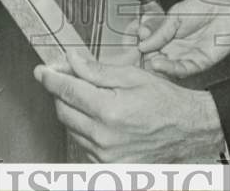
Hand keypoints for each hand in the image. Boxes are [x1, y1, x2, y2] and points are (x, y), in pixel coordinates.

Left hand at [34, 50, 224, 162]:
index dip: (51, 78)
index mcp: (109, 111)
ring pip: (72, 130)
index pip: (67, 91)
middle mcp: (104, 138)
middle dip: (60, 93)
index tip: (41, 71)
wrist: (187, 130)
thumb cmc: (165, 101)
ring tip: (90, 99)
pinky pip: (85, 146)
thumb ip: (97, 71)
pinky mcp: (109, 169)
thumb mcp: (132, 75)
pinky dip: (85, 131)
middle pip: (63, 112)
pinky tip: (99, 120)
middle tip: (65, 79)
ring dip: (73, 112)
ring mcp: (106, 157)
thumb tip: (72, 61)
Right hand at [138, 0, 229, 78]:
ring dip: (157, 67)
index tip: (130, 45)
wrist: (229, 5)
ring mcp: (188, 56)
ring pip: (169, 67)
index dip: (140, 47)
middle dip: (145, 61)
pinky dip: (170, 69)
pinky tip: (159, 64)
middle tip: (134, 59)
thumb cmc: (205, 5)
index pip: (150, 46)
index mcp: (169, 35)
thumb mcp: (177, 15)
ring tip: (147, 62)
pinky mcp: (201, 62)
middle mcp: (177, 48)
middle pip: (157, 59)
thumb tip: (142, 44)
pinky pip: (184, 69)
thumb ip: (161, 30)